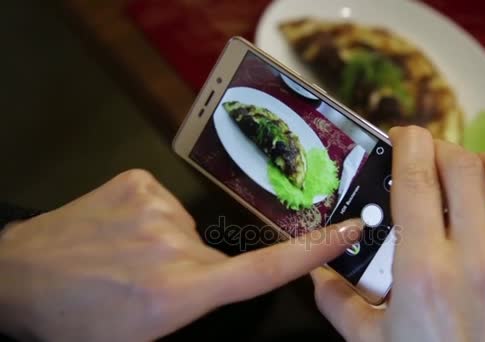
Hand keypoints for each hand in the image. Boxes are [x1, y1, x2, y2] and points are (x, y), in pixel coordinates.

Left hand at [0, 169, 361, 340]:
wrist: (17, 277)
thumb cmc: (77, 321)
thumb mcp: (144, 335)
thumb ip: (194, 306)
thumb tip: (221, 278)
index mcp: (180, 292)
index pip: (265, 270)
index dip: (313, 251)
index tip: (348, 229)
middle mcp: (175, 245)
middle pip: (214, 254)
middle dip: (193, 269)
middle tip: (145, 283)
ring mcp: (155, 207)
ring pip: (185, 229)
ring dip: (165, 244)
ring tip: (120, 258)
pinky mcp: (137, 182)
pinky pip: (161, 204)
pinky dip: (146, 220)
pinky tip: (114, 232)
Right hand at [312, 127, 484, 341]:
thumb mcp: (367, 339)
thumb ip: (336, 300)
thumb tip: (317, 273)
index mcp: (424, 269)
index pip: (416, 179)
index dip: (408, 144)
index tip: (402, 137)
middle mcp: (475, 259)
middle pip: (466, 168)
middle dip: (444, 149)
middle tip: (430, 159)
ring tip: (480, 176)